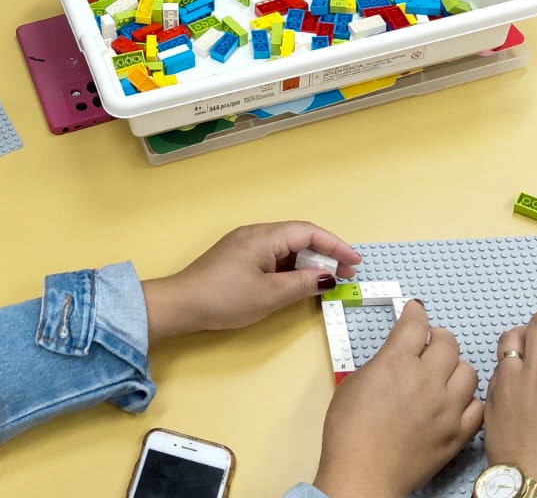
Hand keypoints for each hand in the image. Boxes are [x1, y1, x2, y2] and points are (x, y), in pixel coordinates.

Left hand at [140, 221, 359, 341]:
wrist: (181, 304)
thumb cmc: (225, 298)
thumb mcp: (270, 295)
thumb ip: (302, 284)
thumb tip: (328, 277)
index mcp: (264, 236)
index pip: (308, 233)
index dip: (335, 245)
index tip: (355, 262)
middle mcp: (255, 234)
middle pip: (298, 237)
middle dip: (325, 254)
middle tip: (347, 274)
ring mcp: (245, 244)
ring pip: (286, 247)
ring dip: (309, 262)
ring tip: (328, 280)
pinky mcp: (238, 257)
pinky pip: (273, 256)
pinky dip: (291, 267)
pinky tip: (300, 282)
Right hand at [314, 302, 483, 497]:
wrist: (364, 475)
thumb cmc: (349, 433)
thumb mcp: (354, 384)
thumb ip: (381, 363)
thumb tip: (395, 356)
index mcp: (397, 362)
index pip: (415, 324)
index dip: (415, 313)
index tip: (416, 310)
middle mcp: (427, 379)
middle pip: (447, 343)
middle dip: (437, 337)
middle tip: (430, 342)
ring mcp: (447, 407)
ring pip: (468, 371)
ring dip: (456, 366)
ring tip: (444, 373)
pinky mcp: (458, 433)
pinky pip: (477, 406)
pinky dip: (469, 399)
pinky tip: (457, 401)